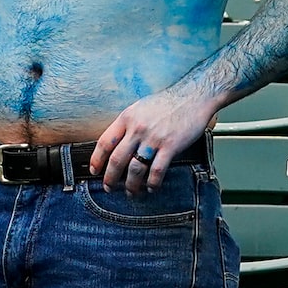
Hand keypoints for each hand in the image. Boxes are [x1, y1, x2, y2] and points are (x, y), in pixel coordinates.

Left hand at [88, 82, 216, 192]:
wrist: (193, 96)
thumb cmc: (168, 102)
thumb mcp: (140, 107)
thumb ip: (128, 124)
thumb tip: (117, 144)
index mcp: (127, 117)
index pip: (105, 142)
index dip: (97, 160)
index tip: (94, 171)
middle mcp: (137, 128)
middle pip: (117, 159)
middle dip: (110, 178)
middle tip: (108, 187)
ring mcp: (154, 138)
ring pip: (135, 169)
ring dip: (131, 185)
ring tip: (131, 192)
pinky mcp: (170, 146)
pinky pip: (157, 171)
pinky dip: (152, 183)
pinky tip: (151, 187)